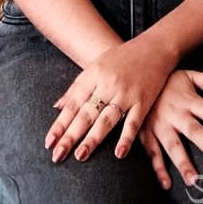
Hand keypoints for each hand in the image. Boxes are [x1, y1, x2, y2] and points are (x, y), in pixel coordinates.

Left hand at [44, 34, 177, 164]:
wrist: (153, 47)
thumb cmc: (122, 58)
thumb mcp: (97, 66)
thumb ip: (78, 87)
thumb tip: (57, 106)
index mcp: (93, 75)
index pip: (73, 104)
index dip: (60, 124)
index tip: (49, 142)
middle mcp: (108, 84)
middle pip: (86, 113)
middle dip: (70, 136)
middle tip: (57, 155)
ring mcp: (126, 93)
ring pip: (106, 119)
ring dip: (93, 139)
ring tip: (80, 156)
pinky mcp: (143, 101)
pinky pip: (133, 122)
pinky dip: (126, 138)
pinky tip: (119, 153)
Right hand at [139, 70, 202, 188]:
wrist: (135, 78)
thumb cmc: (168, 80)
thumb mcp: (190, 75)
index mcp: (188, 100)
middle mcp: (175, 114)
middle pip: (195, 131)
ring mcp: (159, 125)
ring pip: (173, 146)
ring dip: (183, 163)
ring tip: (195, 180)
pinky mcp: (145, 133)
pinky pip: (152, 153)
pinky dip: (158, 169)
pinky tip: (167, 184)